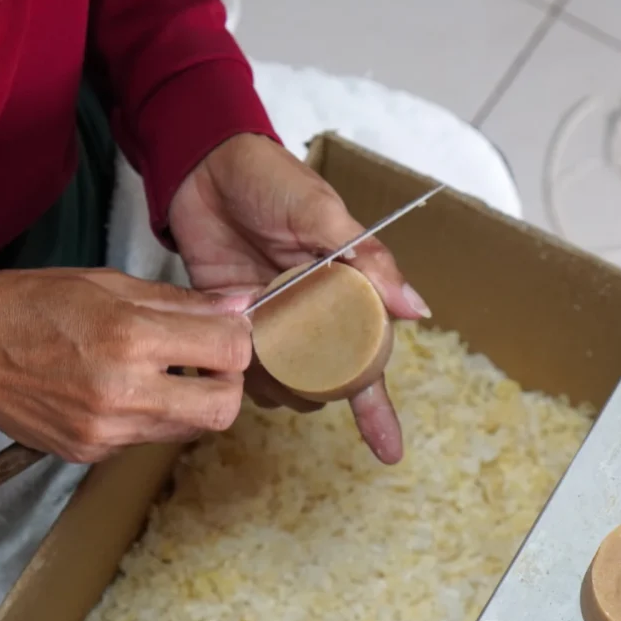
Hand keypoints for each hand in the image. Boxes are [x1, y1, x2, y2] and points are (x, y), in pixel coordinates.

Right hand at [0, 268, 253, 463]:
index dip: (239, 342)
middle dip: (228, 386)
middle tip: (210, 365)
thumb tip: (239, 304)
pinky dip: (151, 418)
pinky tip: (125, 392)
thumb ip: (182, 302)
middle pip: (223, 409)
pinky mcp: (93, 451)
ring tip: (163, 373)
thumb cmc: (32, 305)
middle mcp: (124, 392)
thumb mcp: (108, 284)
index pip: (230, 352)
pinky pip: (147, 440)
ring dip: (191, 403)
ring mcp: (108, 430)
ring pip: (188, 430)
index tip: (227, 335)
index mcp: (130, 337)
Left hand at [169, 133, 431, 463]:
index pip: (369, 364)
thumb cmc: (271, 180)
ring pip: (283, 384)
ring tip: (259, 355)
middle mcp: (312, 320)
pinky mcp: (231, 325)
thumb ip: (370, 260)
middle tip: (294, 369)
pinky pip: (240, 367)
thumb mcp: (324, 214)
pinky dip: (237, 370)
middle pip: (326, 384)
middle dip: (318, 393)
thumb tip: (419, 311)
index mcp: (345, 297)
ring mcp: (271, 327)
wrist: (201, 166)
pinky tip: (229, 354)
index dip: (378, 411)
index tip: (390, 454)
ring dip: (275, 385)